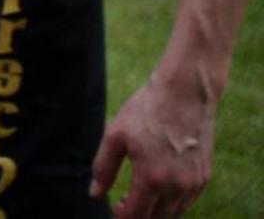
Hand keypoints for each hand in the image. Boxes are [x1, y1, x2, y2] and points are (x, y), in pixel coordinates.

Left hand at [91, 75, 215, 217]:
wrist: (185, 93)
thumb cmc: (146, 111)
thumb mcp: (115, 135)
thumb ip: (104, 168)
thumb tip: (95, 194)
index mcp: (151, 178)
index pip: (135, 215)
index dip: (121, 215)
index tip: (113, 206)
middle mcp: (176, 186)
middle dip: (137, 216)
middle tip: (124, 201)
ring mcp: (194, 183)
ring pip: (173, 213)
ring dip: (156, 211)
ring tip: (140, 195)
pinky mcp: (204, 176)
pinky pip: (187, 201)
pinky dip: (173, 203)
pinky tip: (160, 187)